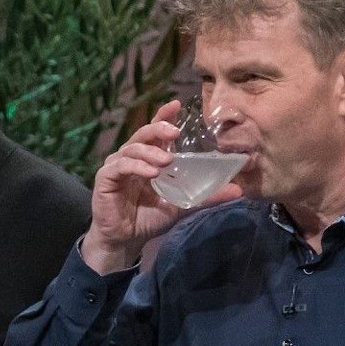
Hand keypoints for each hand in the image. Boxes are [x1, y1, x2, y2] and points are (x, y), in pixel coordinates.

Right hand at [81, 100, 241, 273]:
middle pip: (143, 134)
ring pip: (132, 148)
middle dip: (158, 128)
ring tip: (166, 161)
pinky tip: (150, 172)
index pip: (155, 131)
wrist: (126, 240)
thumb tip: (238, 190)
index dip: (163, 116)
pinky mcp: (106, 178)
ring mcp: (117, 165)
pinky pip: (121, 166)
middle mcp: (132, 157)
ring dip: (150, 152)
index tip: (176, 105)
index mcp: (149, 158)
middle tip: (175, 132)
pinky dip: (136, 166)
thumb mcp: (182, 205)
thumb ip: (205, 196)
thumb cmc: (150, 218)